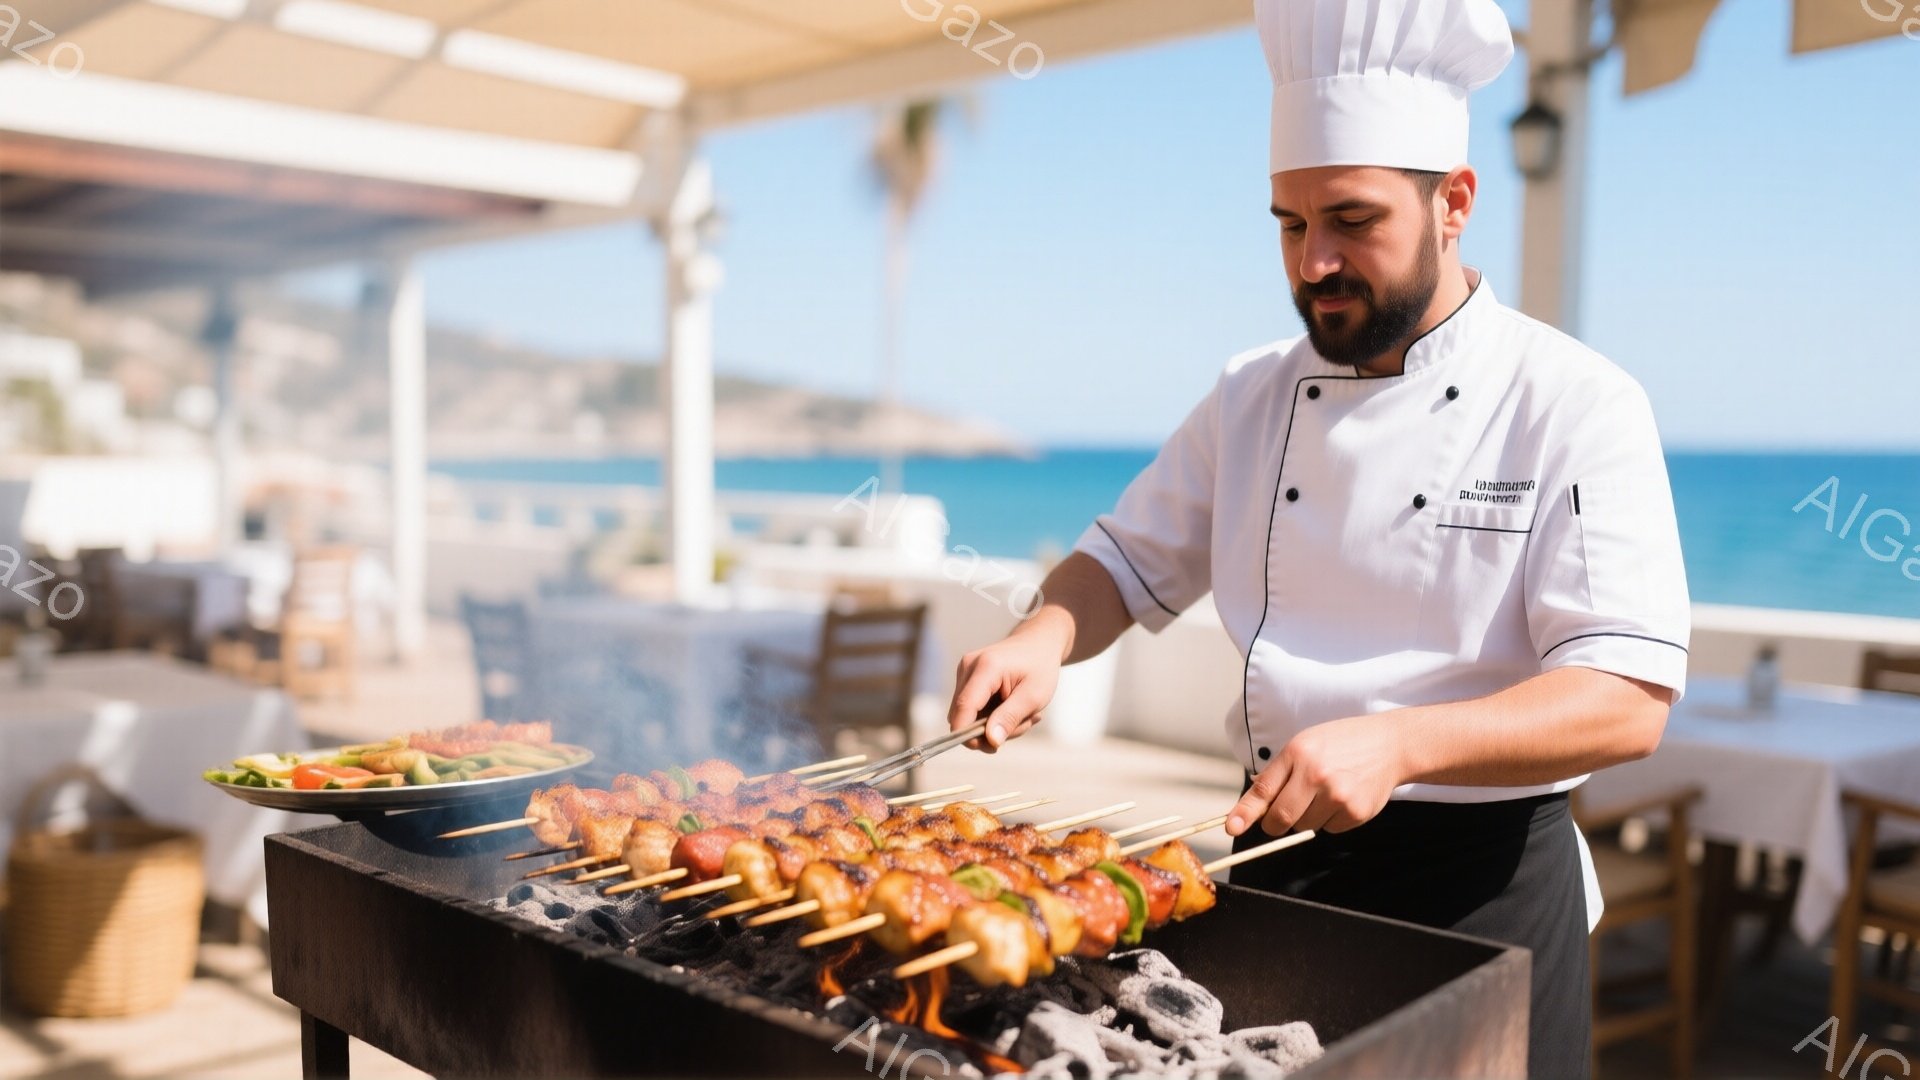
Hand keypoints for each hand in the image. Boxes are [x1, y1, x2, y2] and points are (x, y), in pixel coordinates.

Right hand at [946, 632, 1062, 752]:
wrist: (1039, 644)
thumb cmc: (1040, 667)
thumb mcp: (1034, 696)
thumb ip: (1010, 718)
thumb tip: (990, 740)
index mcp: (986, 667)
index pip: (964, 707)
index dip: (968, 734)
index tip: (992, 747)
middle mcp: (968, 666)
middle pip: (962, 715)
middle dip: (989, 730)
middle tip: (1022, 724)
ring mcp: (964, 671)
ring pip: (967, 716)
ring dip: (993, 724)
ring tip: (1021, 714)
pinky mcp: (966, 678)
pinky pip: (972, 709)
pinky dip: (991, 716)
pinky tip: (1011, 708)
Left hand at [1224, 714, 1406, 837]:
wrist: (1390, 745)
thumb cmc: (1342, 743)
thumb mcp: (1306, 744)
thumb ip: (1279, 772)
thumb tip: (1252, 804)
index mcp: (1298, 753)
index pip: (1263, 790)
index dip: (1244, 813)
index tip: (1232, 828)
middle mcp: (1316, 774)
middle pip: (1281, 818)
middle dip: (1276, 823)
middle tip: (1282, 816)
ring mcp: (1337, 795)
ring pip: (1304, 826)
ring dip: (1307, 817)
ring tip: (1326, 792)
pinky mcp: (1355, 812)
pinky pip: (1329, 830)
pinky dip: (1331, 820)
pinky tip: (1343, 798)